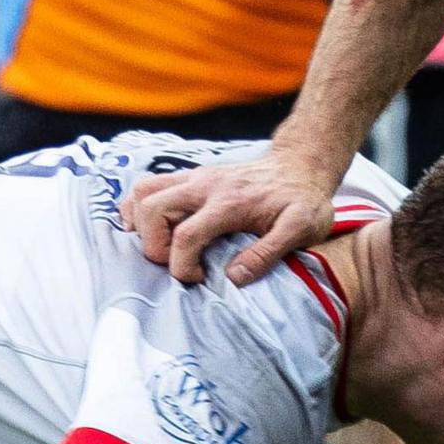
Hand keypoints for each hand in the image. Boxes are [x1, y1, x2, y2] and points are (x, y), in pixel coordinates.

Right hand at [124, 145, 338, 285]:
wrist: (301, 165)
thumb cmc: (303, 199)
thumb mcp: (301, 228)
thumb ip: (267, 253)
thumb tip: (233, 277)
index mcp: (229, 202)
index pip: (186, 235)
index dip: (182, 266)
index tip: (198, 279)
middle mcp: (204, 185)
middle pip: (151, 208)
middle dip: (152, 245)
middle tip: (174, 262)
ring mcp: (194, 177)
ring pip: (143, 191)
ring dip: (141, 223)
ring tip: (162, 246)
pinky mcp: (190, 177)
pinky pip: (148, 185)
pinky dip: (140, 208)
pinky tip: (155, 228)